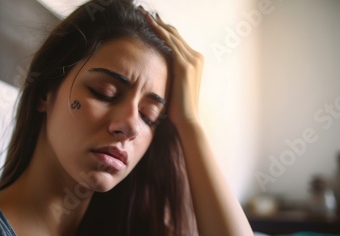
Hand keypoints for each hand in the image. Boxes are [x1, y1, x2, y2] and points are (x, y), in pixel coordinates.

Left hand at [143, 10, 203, 127]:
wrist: (187, 119)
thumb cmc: (178, 107)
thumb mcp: (175, 85)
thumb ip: (170, 73)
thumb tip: (156, 70)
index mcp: (195, 61)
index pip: (177, 39)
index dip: (163, 28)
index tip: (150, 20)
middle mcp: (196, 57)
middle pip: (174, 33)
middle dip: (158, 21)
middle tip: (143, 12)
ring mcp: (192, 60)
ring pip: (171, 35)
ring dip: (156, 23)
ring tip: (143, 14)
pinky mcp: (185, 66)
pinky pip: (170, 43)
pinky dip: (159, 32)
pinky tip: (149, 24)